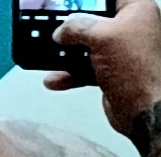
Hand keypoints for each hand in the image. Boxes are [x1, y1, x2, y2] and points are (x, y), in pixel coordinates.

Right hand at [44, 0, 160, 135]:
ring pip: (87, 48)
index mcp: (137, 10)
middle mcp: (130, 29)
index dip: (89, 1)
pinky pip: (85, 70)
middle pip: (95, 21)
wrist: (142, 111)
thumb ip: (78, 28)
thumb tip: (62, 29)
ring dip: (67, 55)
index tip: (70, 6)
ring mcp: (120, 53)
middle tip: (58, 31)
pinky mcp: (110, 74)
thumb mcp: (102, 37)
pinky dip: (70, 75)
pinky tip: (55, 79)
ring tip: (50, 57)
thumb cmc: (136, 69)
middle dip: (73, 29)